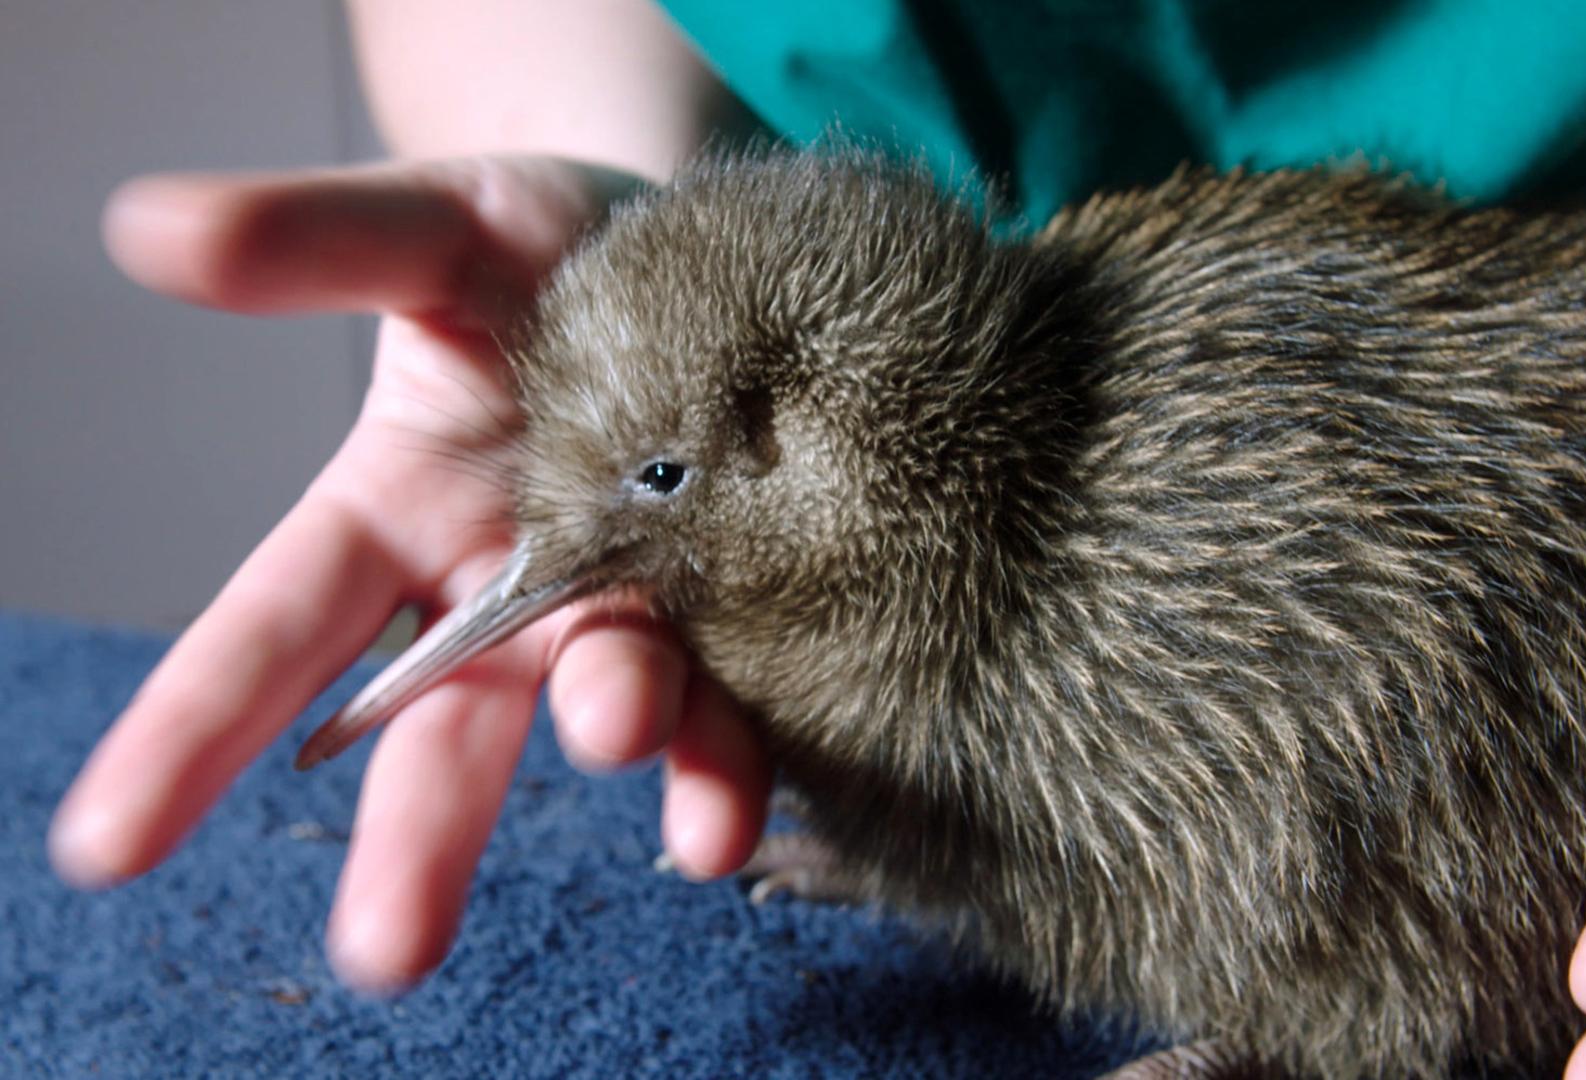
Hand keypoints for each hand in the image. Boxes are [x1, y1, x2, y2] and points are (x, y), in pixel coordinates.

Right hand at [48, 158, 772, 991]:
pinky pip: (743, 698)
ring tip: (684, 832)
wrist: (713, 251)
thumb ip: (318, 239)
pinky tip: (737, 807)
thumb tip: (148, 227)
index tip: (102, 845)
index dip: (188, 730)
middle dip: (418, 837)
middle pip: (444, 731)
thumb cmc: (546, 241)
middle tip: (386, 948)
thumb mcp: (436, 223)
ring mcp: (631, 607)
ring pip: (613, 713)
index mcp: (396, 513)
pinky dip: (740, 754)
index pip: (276, 632)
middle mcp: (508, 589)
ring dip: (639, 761)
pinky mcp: (750, 610)